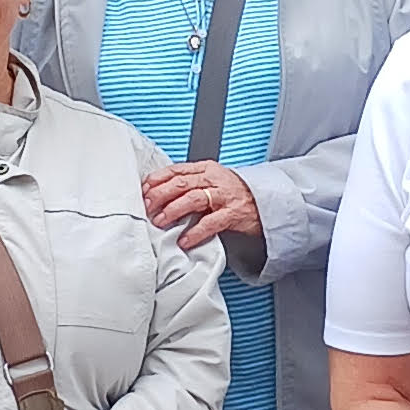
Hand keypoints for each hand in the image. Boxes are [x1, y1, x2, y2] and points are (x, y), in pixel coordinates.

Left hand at [143, 160, 263, 251]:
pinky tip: (185, 240)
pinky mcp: (233, 214)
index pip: (176, 170)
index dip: (157, 180)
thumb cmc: (233, 193)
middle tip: (147, 207)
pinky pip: (211, 222)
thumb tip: (157, 193)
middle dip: (160, 195)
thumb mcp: (211, 181)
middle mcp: (214, 179)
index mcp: (206, 169)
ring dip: (173, 211)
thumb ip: (189, 183)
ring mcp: (224, 196)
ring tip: (161, 222)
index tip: (143, 191)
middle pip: (181, 184)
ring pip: (193, 199)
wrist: (266, 202)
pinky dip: (195, 232)